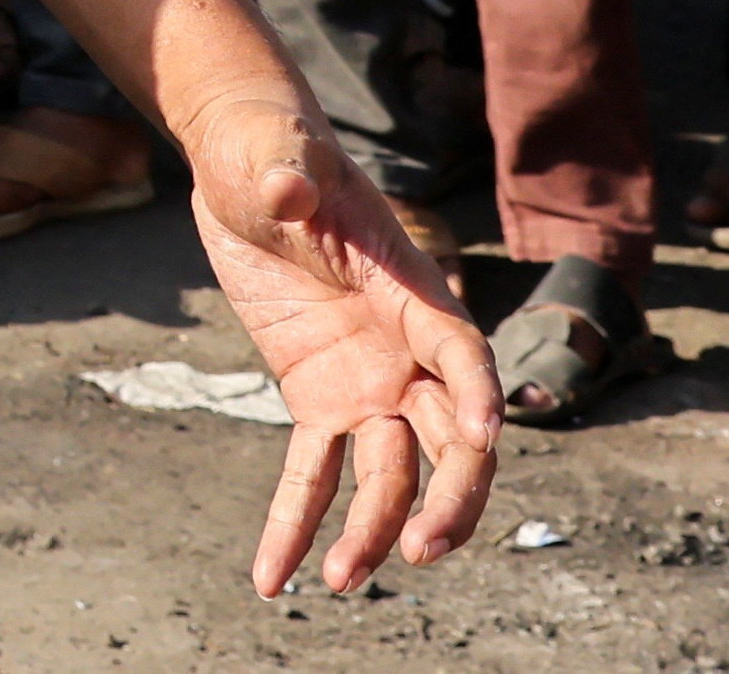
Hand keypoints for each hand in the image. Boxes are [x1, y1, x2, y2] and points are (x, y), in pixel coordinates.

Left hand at [167, 86, 501, 599]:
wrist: (245, 162)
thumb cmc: (269, 147)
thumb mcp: (273, 154)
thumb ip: (287, 173)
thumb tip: (285, 185)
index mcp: (409, 286)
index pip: (458, 347)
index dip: (475, 391)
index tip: (483, 436)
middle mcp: (403, 346)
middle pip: (447, 435)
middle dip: (449, 496)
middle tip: (425, 548)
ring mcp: (366, 379)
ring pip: (390, 472)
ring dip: (375, 528)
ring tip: (341, 579)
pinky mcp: (319, 399)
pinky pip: (314, 474)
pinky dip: (297, 526)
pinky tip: (276, 578)